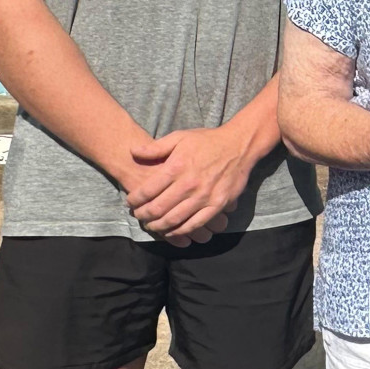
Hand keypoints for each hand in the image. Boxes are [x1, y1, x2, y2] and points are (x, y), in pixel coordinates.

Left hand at [125, 126, 255, 240]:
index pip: (147, 191)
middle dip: (143, 215)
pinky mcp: (217, 205)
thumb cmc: (207, 141)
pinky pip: (195, 224)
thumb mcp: (180, 137)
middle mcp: (188, 184)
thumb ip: (155, 147)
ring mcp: (204, 197)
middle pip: (158, 208)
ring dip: (158, 226)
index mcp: (176, 167)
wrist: (239, 145)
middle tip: (138, 216)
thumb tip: (133, 152)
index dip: (134, 200)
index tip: (130, 202)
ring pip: (174, 219)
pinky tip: (172, 231)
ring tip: (151, 225)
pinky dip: (180, 231)